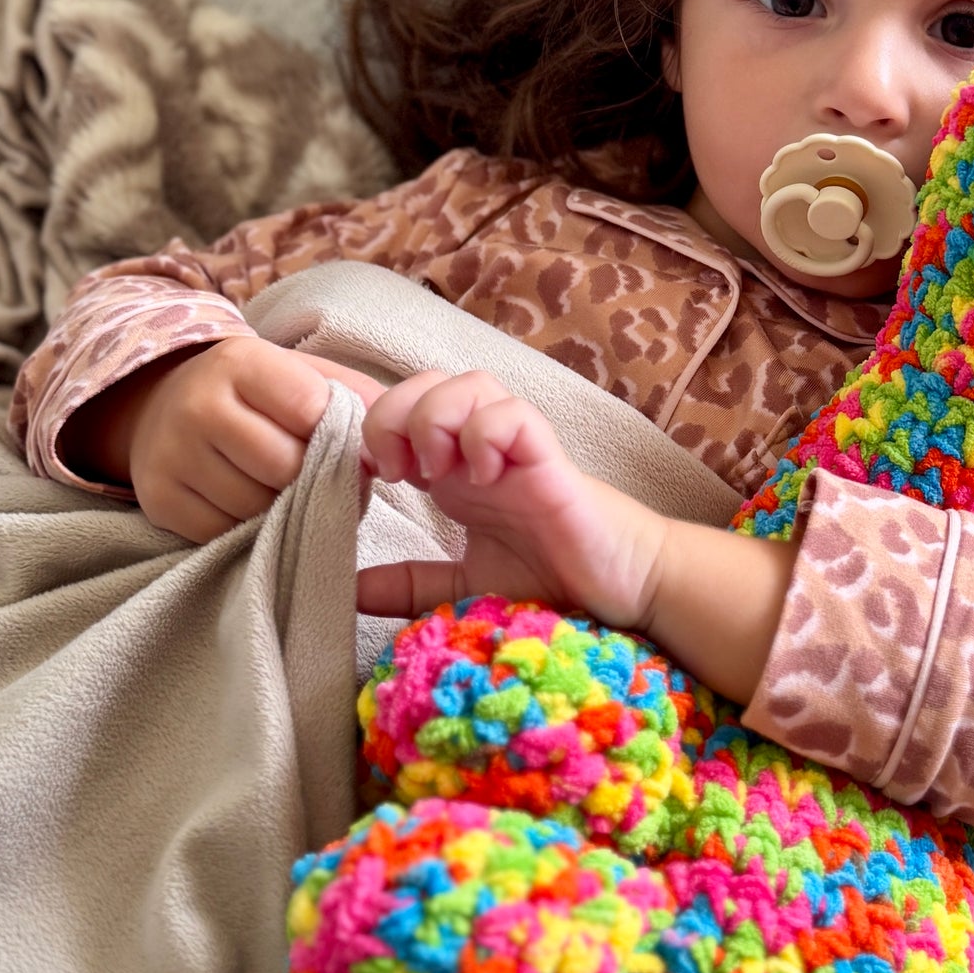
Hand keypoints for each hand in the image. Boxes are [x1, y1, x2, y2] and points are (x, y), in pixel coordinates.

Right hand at [67, 335, 383, 542]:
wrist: (163, 407)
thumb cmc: (254, 395)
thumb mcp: (302, 374)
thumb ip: (355, 395)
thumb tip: (392, 438)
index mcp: (241, 362)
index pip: (308, 408)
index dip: (337, 437)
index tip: (345, 448)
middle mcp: (197, 404)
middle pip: (284, 467)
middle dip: (313, 480)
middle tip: (321, 479)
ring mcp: (171, 454)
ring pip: (255, 507)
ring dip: (283, 510)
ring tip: (285, 491)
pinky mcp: (158, 498)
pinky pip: (223, 532)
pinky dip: (247, 528)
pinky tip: (249, 504)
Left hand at [356, 368, 797, 703]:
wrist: (624, 592)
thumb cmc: (555, 581)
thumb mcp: (465, 587)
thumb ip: (412, 585)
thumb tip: (349, 590)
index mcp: (457, 469)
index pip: (403, 407)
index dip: (375, 428)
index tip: (373, 480)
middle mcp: (483, 449)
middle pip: (427, 380)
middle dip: (394, 415)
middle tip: (399, 472)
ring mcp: (516, 450)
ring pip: (469, 382)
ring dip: (437, 418)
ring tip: (437, 472)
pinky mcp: (550, 461)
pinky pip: (514, 416)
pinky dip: (486, 435)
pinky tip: (482, 477)